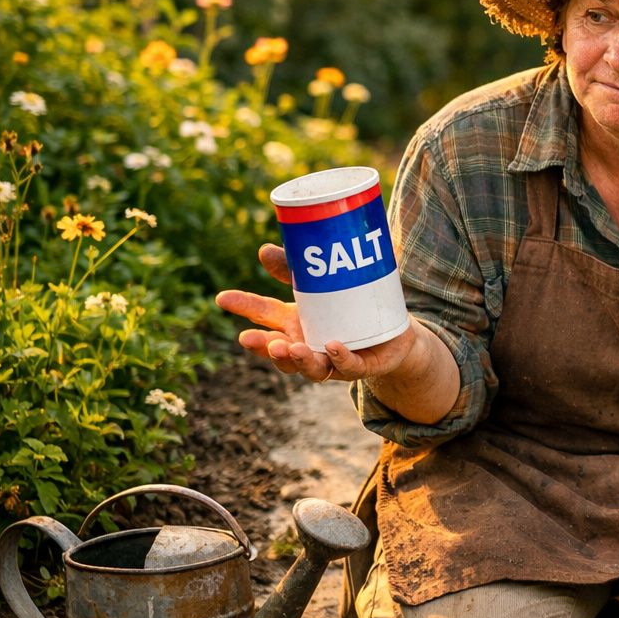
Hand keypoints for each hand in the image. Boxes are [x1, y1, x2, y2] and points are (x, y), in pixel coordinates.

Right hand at [214, 243, 416, 383]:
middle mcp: (308, 345)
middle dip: (264, 348)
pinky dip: (340, 358)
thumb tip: (263, 250)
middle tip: (249, 339)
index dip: (242, 307)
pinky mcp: (361, 366)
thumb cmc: (352, 309)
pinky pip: (348, 367)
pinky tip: (333, 346)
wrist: (396, 336)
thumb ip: (295, 268)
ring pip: (310, 367)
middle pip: (280, 352)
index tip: (222, 297)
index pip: (263, 315)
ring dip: (298, 360)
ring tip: (292, 348)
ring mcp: (332, 360)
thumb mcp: (325, 284)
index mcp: (295, 323)